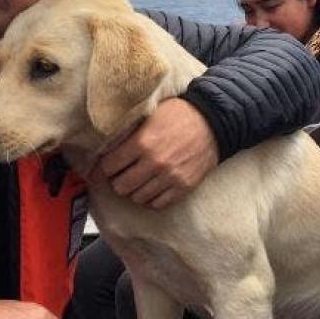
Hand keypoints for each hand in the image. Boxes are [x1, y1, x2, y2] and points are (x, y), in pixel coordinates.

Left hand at [93, 98, 217, 208]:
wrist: (214, 121)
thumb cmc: (179, 114)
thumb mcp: (150, 114)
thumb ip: (129, 129)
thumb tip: (105, 142)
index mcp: (142, 142)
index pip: (109, 166)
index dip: (106, 165)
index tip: (109, 164)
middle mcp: (154, 163)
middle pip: (121, 186)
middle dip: (117, 180)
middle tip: (121, 174)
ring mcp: (170, 177)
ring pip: (137, 198)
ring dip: (134, 190)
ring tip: (137, 181)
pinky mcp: (184, 187)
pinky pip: (158, 204)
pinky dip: (151, 199)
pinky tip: (151, 188)